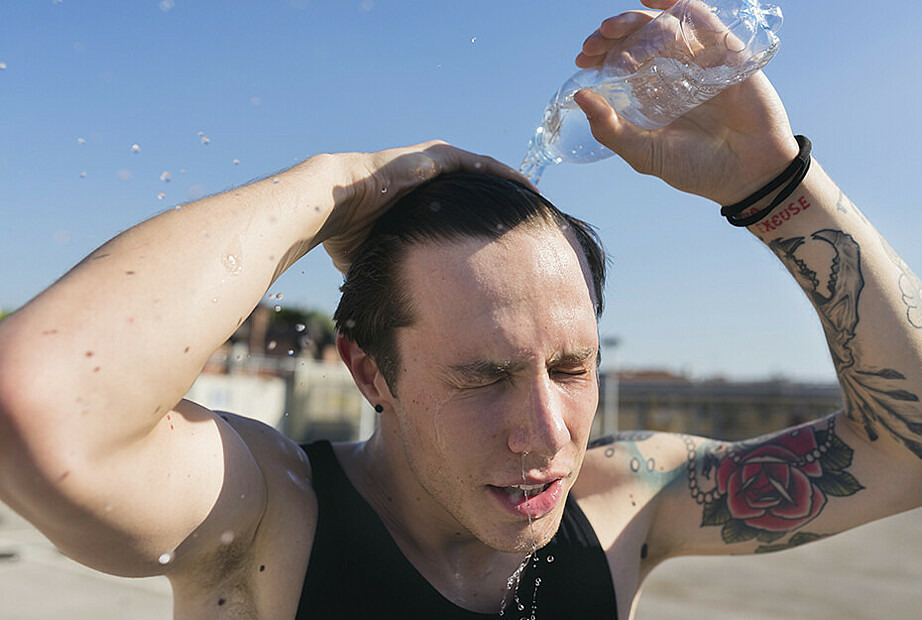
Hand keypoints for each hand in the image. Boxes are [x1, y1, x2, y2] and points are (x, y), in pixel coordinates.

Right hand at [318, 141, 526, 272]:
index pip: (458, 202)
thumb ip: (391, 269)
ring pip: (483, 171)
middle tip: (528, 215)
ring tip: (537, 197)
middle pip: (476, 183)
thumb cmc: (347, 233)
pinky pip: (479, 164)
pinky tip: (526, 185)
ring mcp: (432, 162)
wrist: (333, 207)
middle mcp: (428, 174)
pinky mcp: (435, 157)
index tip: (502, 232)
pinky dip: (504, 173)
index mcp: (416, 194)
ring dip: (510, 183)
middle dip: (502, 197)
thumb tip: (390, 305)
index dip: (483, 214)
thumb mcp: (378, 253)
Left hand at [573, 3, 798, 204]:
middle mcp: (675, 72)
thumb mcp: (644, 152)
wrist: (746, 175)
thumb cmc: (696, 168)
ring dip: (636, 21)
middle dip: (613, 34)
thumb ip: (610, 129)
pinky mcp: (727, 53)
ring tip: (611, 30)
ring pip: (665, 24)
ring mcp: (701, 60)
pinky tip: (654, 2)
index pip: (623, 60)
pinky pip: (701, 19)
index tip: (583, 56)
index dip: (602, 53)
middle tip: (594, 42)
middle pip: (640, 37)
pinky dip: (676, 5)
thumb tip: (578, 96)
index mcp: (654, 92)